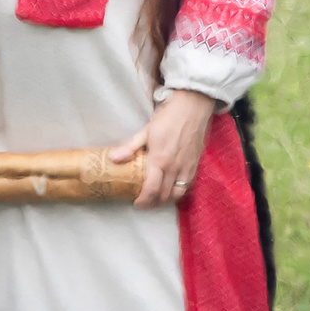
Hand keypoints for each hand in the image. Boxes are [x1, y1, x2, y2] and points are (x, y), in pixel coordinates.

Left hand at [111, 89, 217, 207]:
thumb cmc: (168, 118)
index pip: (151, 189)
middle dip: (153, 203)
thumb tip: (113, 158)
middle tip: (144, 202)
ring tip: (158, 198)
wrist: (192, 107)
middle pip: (164, 195)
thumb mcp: (146, 131)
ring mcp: (187, 166)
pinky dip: (179, 191)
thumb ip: (130, 147)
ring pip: (178, 193)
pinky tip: (173, 188)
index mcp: (159, 160)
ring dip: (167, 199)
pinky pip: (188, 184)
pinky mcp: (196, 163)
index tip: (136, 203)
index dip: (143, 200)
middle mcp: (174, 167)